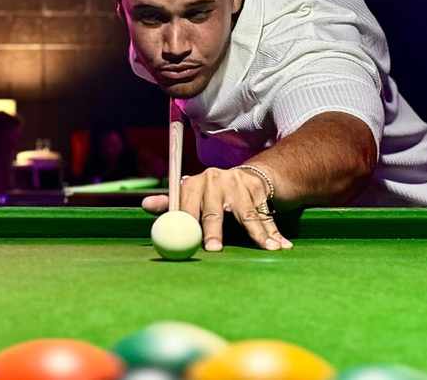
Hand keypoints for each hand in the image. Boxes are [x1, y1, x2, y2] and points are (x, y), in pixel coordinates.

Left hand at [141, 167, 291, 251]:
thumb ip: (169, 205)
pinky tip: (282, 246)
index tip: (184, 238)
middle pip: (214, 210)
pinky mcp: (257, 188)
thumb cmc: (210, 196)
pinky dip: (274, 233)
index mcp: (194, 184)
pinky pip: (264, 215)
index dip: (186, 223)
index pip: (187, 205)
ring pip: (246, 214)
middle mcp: (215, 180)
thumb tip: (144, 205)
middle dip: (214, 230)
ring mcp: (238, 184)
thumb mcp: (189, 197)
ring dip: (257, 234)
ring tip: (266, 249)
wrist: (244, 176)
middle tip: (214, 250)